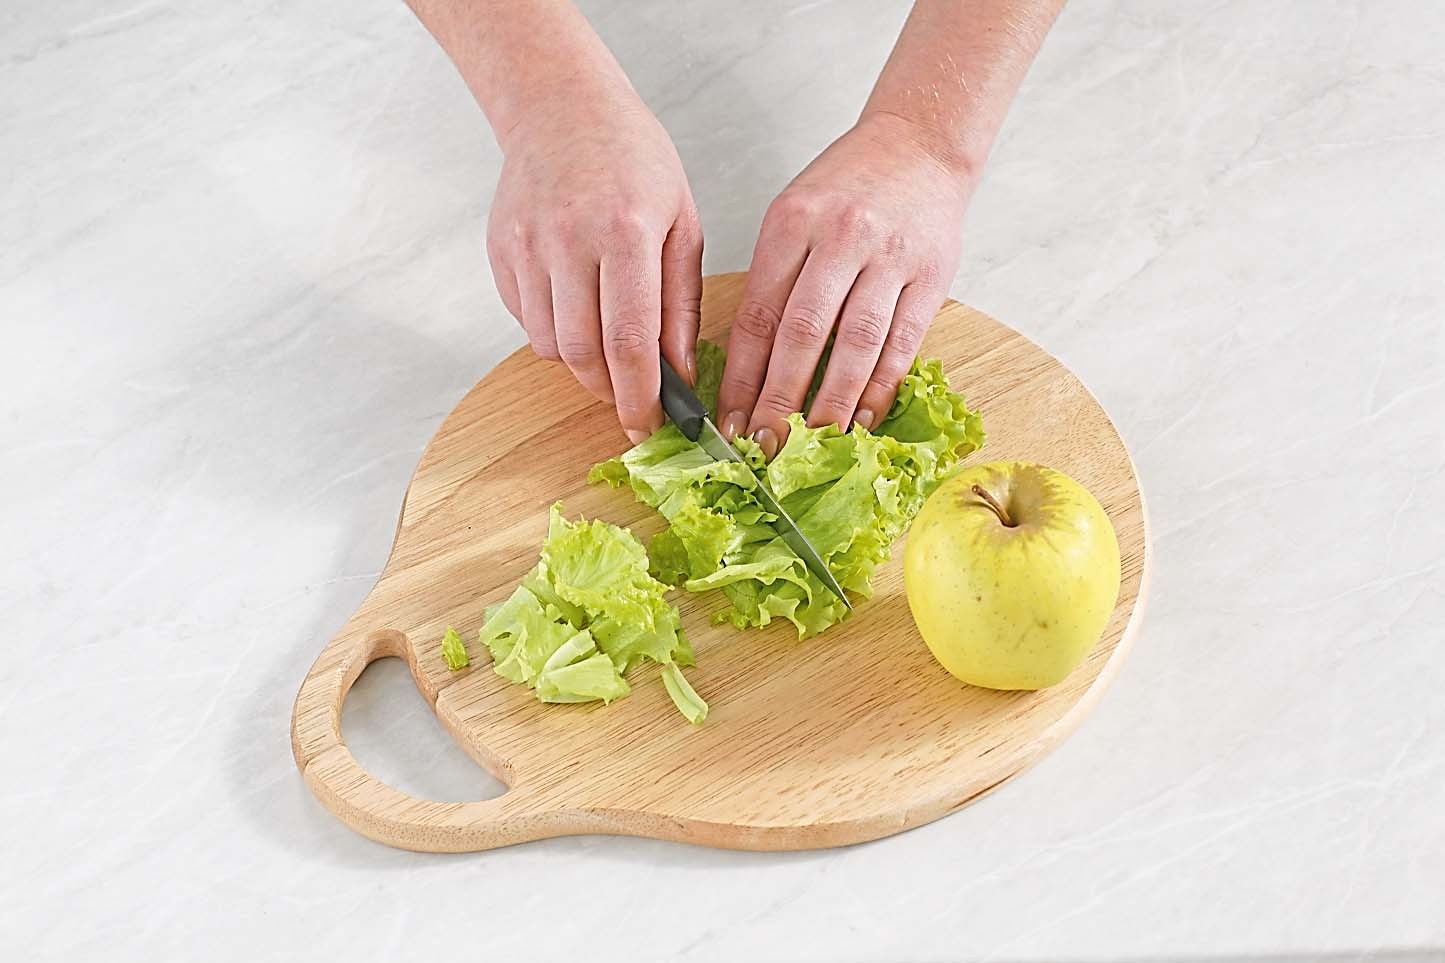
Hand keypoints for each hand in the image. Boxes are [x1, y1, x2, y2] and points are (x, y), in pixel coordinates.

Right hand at [487, 83, 701, 443]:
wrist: (560, 107)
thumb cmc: (633, 159)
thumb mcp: (681, 223)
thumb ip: (681, 304)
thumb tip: (679, 373)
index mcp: (625, 231)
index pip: (629, 341)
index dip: (640, 396)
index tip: (650, 425)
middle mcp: (569, 240)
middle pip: (583, 354)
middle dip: (611, 392)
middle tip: (633, 401)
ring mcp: (526, 247)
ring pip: (551, 346)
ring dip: (583, 366)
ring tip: (610, 347)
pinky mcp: (500, 253)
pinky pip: (527, 321)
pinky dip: (556, 333)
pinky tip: (579, 306)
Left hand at [716, 112, 974, 456]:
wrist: (919, 144)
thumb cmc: (846, 186)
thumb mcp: (793, 214)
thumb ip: (773, 281)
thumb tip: (747, 369)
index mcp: (792, 222)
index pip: (759, 315)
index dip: (742, 378)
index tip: (729, 421)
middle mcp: (840, 237)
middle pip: (803, 334)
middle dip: (780, 401)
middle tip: (766, 448)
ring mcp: (890, 257)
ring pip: (855, 345)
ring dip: (832, 404)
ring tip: (813, 445)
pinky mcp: (931, 276)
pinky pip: (902, 343)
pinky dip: (880, 387)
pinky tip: (862, 418)